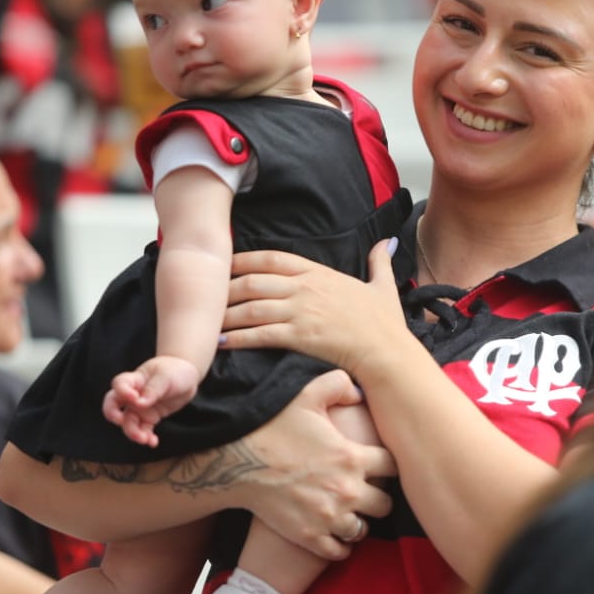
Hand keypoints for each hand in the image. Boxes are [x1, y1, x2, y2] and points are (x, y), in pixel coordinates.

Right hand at [103, 355, 200, 446]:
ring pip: (128, 422)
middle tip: (121, 421)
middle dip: (113, 415)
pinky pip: (143, 430)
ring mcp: (140, 408)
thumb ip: (152, 389)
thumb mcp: (166, 377)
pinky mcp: (149, 418)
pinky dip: (146, 437)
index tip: (134, 398)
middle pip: (113, 405)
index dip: (122, 392)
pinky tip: (152, 442)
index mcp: (135, 380)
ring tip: (144, 439)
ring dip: (133, 432)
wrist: (187, 378)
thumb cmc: (174, 371)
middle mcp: (133, 395)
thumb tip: (139, 404)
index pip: (119, 384)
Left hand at [222, 239, 407, 378]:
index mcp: (319, 273)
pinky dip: (237, 338)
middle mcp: (305, 288)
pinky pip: (259, 334)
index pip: (272, 259)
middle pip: (253, 281)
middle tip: (206, 298)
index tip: (225, 266)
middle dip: (226, 289)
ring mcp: (301, 312)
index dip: (243, 261)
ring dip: (225, 315)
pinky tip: (220, 342)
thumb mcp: (383, 287)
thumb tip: (387, 242)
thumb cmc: (386, 324)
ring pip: (251, 307)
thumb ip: (380, 262)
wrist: (388, 352)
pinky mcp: (299, 337)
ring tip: (206, 322)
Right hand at [234, 370, 395, 560]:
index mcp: (352, 458)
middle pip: (385, 504)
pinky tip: (335, 535)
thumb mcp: (306, 395)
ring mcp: (329, 517)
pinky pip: (339, 551)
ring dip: (358, 521)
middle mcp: (347, 491)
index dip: (389, 465)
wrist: (237, 463)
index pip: (394, 467)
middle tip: (367, 492)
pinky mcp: (309, 537)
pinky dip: (340, 546)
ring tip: (349, 514)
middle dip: (378, 498)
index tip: (380, 465)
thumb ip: (337, 385)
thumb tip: (358, 392)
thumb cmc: (272, 427)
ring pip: (363, 530)